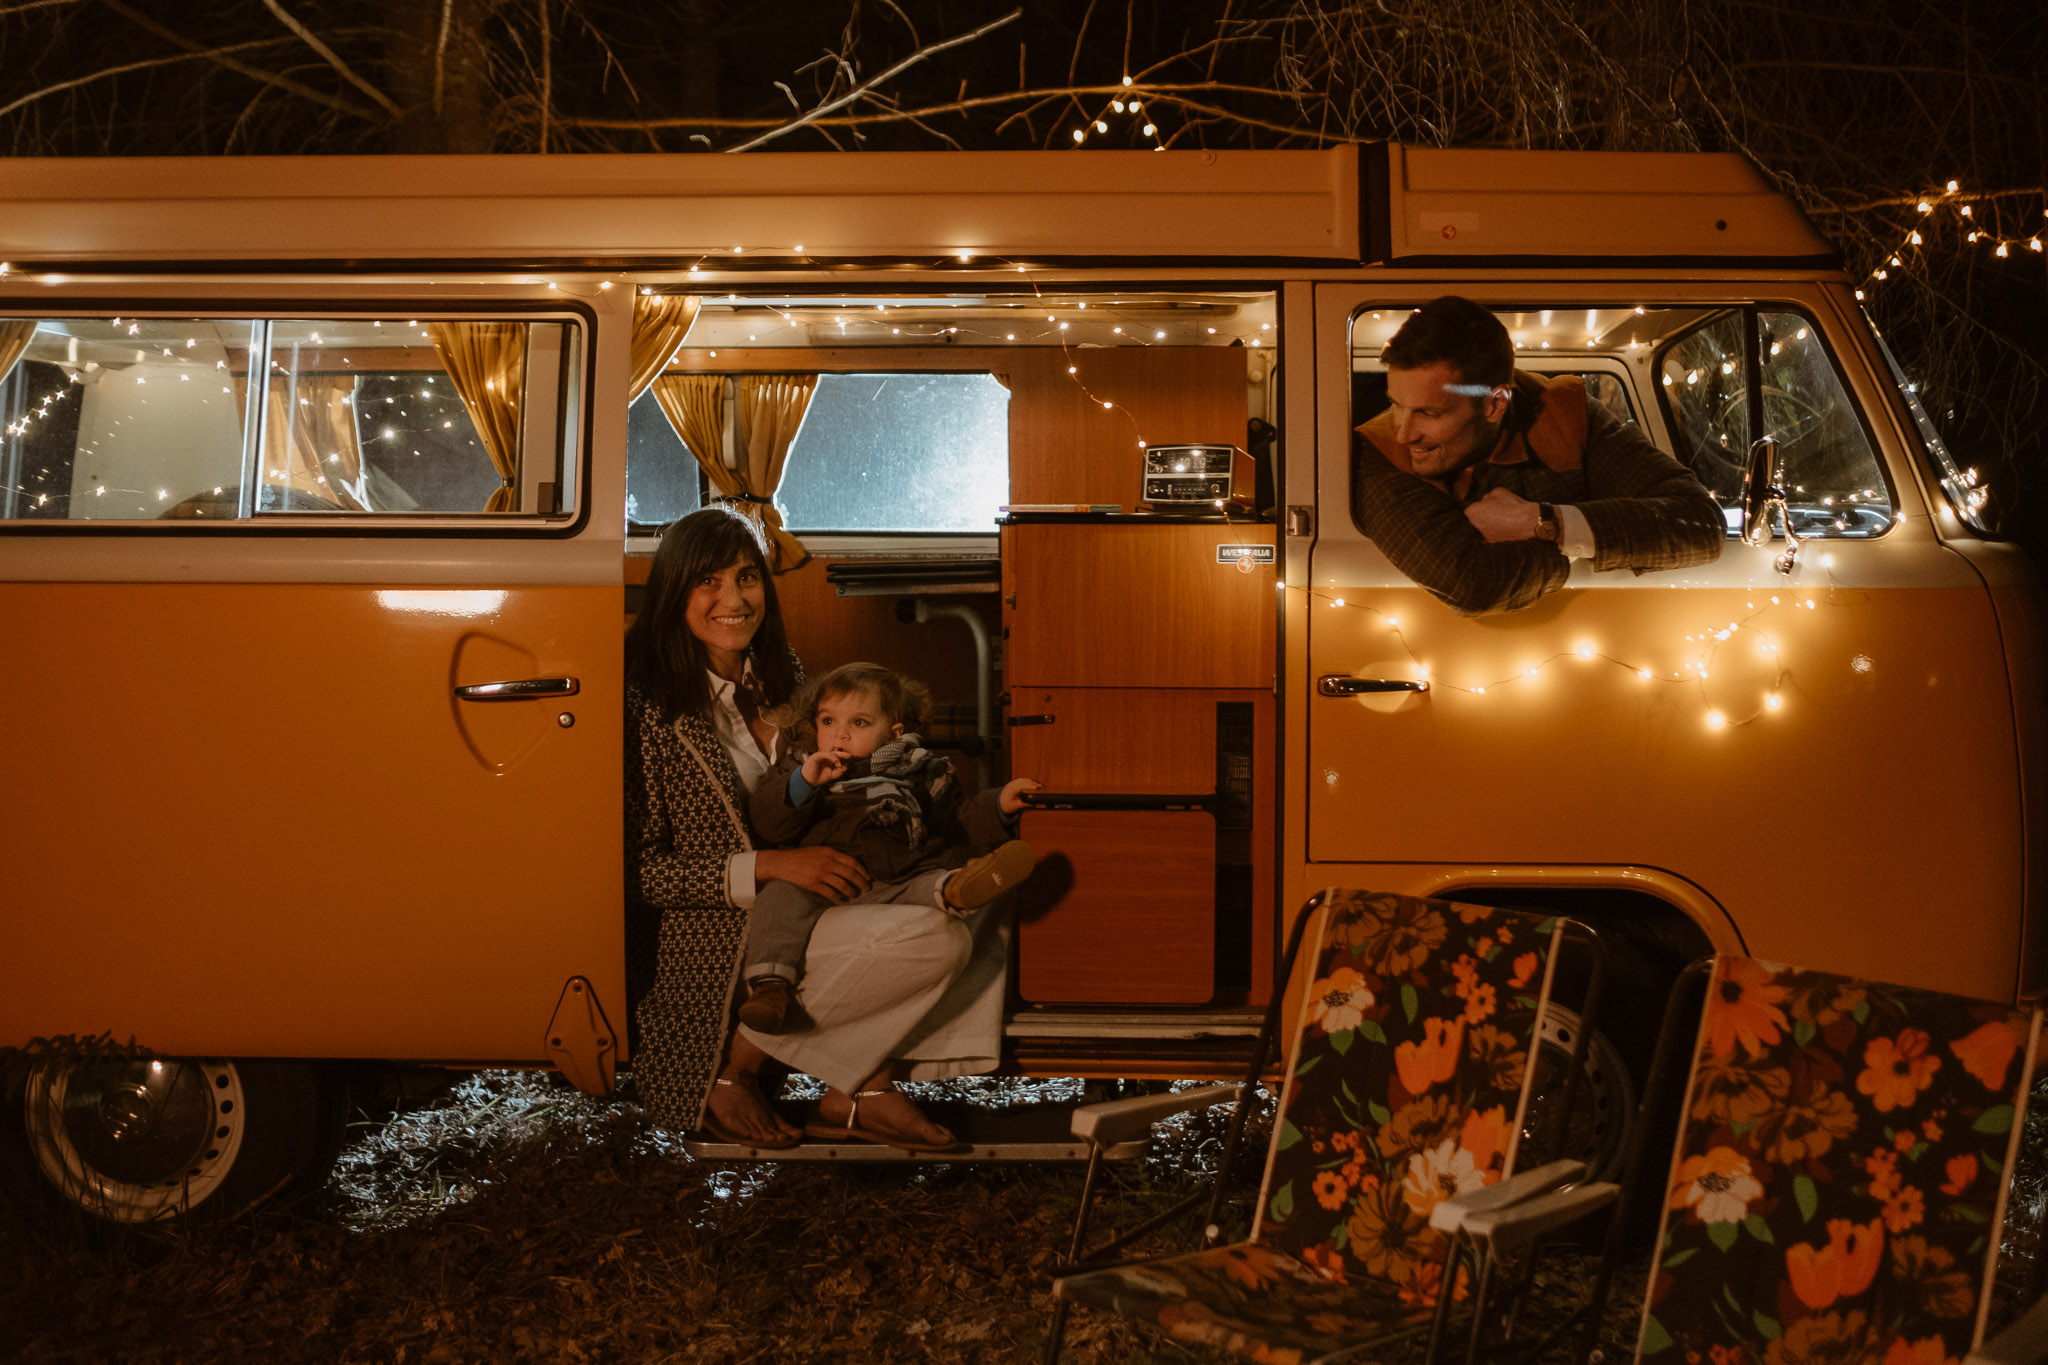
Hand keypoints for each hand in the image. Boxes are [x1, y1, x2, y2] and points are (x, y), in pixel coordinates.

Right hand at [755, 846, 870, 901]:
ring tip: (854, 895)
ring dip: (851, 892)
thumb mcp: (818, 851)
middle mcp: (827, 862)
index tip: (868, 877)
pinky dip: (838, 897)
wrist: (781, 863)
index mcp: (830, 853)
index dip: (863, 871)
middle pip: (851, 874)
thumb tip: (848, 865)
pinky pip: (830, 893)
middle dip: (861, 883)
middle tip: (866, 888)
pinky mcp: (813, 884)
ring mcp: (820, 874)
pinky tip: (841, 900)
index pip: (852, 862)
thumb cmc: (800, 857)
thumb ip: (832, 856)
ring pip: (843, 885)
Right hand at [801, 749, 847, 786]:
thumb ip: (838, 772)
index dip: (844, 757)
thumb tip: (846, 767)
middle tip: (850, 755)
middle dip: (843, 754)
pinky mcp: (816, 756)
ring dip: (837, 758)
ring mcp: (821, 756)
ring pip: (831, 753)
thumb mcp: (831, 775)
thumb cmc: (818, 778)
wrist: (809, 781)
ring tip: (839, 765)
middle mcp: (825, 757)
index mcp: (828, 761)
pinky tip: (836, 762)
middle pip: (835, 753)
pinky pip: (825, 754)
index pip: (837, 757)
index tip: (850, 759)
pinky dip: (832, 757)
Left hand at [999, 777, 1042, 814]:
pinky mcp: (1016, 782)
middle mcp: (1012, 784)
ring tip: (1040, 785)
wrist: (1001, 802)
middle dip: (1033, 783)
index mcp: (1010, 790)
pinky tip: (1035, 783)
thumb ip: (1023, 805)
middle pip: (1024, 781)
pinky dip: (1030, 781)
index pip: (1021, 786)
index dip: (1029, 786)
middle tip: (1041, 786)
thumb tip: (1033, 804)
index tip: (1036, 787)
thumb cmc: (1007, 805)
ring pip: (1024, 780)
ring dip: (1032, 782)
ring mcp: (1013, 782)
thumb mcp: (1015, 806)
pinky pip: (1024, 780)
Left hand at [1463, 487, 1541, 542]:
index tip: (1489, 504)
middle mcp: (1475, 525)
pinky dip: (1497, 529)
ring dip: (1490, 522)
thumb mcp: (1496, 491)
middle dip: (1483, 514)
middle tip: (1496, 510)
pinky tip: (1507, 524)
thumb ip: (1488, 497)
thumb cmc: (1510, 504)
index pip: (1471, 508)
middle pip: (1477, 518)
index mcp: (1472, 512)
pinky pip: (1493, 533)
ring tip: (1504, 517)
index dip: (1480, 505)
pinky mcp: (1494, 541)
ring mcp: (1484, 534)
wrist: (1525, 521)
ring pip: (1484, 526)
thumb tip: (1486, 501)